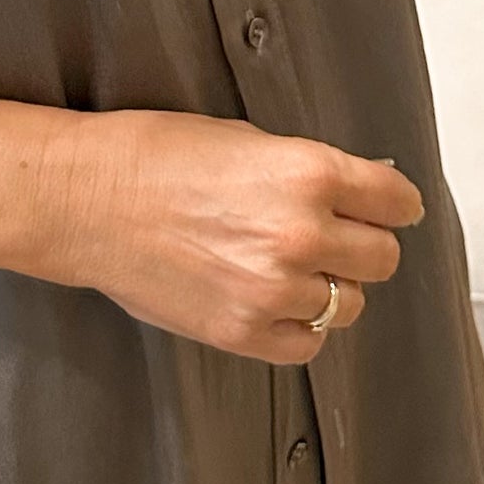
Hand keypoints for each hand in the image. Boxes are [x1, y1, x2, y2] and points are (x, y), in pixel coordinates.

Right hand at [35, 104, 423, 364]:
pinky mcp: (243, 332)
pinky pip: (309, 344)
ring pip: (349, 304)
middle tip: (336, 237)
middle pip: (382, 258)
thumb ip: (310, 173)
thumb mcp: (248, 140)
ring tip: (288, 267)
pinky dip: (301, 326)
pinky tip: (275, 302)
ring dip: (329, 286)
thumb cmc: (155, 157)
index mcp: (307, 173)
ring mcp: (273, 290)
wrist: (86, 201)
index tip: (389, 209)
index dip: (394, 204)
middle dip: (364, 245)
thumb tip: (356, 195)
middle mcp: (300, 233)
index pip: (397, 202)